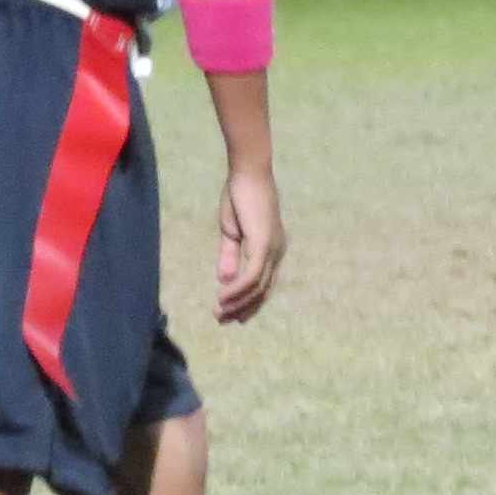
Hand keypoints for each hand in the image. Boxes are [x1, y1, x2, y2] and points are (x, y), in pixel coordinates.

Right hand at [214, 167, 283, 323]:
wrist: (246, 174)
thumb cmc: (239, 197)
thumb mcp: (231, 232)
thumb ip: (229, 257)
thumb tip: (225, 281)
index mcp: (271, 249)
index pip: (264, 284)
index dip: (249, 302)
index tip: (232, 315)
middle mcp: (277, 252)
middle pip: (263, 291)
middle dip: (243, 309)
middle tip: (222, 320)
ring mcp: (272, 249)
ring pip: (258, 288)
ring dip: (237, 303)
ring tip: (219, 312)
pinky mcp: (263, 245)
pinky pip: (252, 276)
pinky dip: (238, 290)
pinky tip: (223, 297)